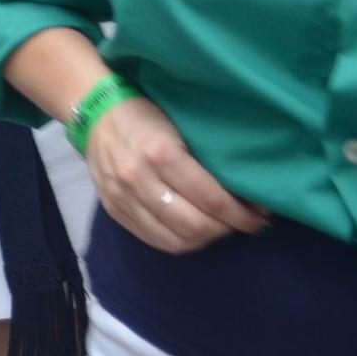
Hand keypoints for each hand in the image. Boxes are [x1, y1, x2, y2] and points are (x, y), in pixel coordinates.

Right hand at [84, 95, 268, 253]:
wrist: (96, 113)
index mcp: (160, 153)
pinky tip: (194, 232)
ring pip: (175, 240)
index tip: (260, 215)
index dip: (241, 214)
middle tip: (244, 223)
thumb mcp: (181, 127)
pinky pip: (154, 240)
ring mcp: (123, 198)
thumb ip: (206, 160)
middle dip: (227, 229)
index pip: (211, 199)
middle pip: (195, 225)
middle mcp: (139, 179)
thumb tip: (244, 192)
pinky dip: (181, 242)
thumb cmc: (148, 115)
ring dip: (206, 239)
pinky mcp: (114, 210)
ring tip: (220, 228)